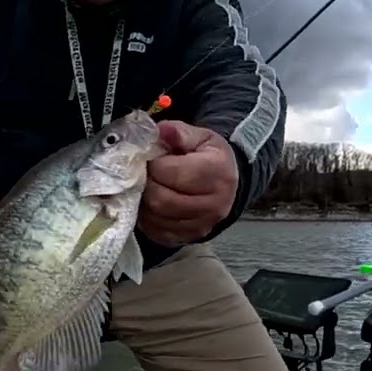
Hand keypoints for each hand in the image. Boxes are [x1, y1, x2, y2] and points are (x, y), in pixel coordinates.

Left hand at [139, 120, 238, 246]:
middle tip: (144, 173)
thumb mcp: (201, 137)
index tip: (149, 157)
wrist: (228, 182)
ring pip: (156, 217)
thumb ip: (179, 132)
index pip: (172, 172)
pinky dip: (147, 217)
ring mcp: (202, 225)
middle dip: (146, 184)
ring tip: (148, 186)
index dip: (153, 164)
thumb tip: (160, 132)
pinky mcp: (188, 238)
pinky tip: (151, 203)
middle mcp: (214, 203)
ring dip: (143, 201)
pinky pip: (157, 231)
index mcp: (217, 172)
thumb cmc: (210, 157)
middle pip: (161, 199)